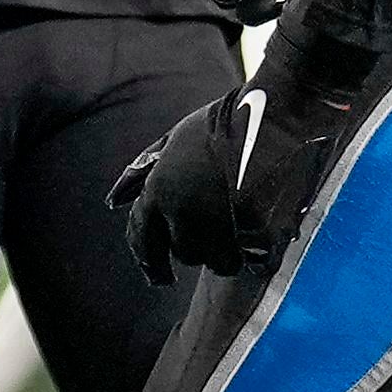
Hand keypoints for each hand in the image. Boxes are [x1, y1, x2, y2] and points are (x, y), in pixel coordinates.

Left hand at [113, 77, 353, 280]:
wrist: (278, 114)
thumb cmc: (226, 122)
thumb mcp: (173, 139)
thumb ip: (140, 172)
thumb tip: (113, 202)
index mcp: (160, 191)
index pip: (142, 239)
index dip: (149, 260)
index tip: (161, 277)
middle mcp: (185, 214)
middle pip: (185, 253)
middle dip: (199, 244)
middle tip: (220, 222)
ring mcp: (222, 227)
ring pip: (219, 263)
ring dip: (229, 252)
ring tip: (244, 225)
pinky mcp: (258, 235)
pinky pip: (253, 261)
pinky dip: (258, 253)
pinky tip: (265, 230)